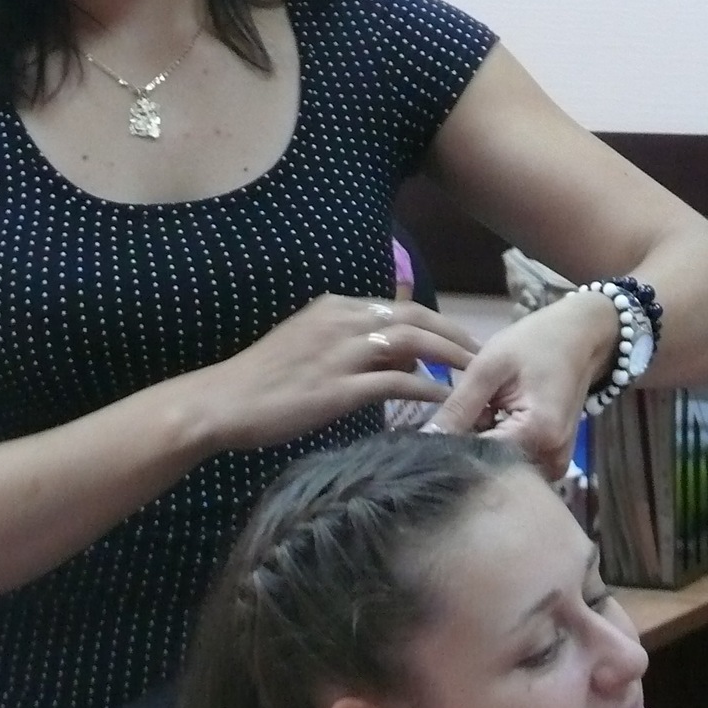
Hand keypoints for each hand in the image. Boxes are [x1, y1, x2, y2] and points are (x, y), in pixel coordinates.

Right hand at [196, 295, 476, 453]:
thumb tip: (401, 356)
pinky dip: (426, 390)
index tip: (460, 339)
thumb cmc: (262, 379)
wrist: (223, 400)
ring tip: (477, 375)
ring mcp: (341, 354)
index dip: (437, 323)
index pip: (400, 307)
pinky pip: (396, 385)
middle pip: (417, 319)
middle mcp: (342, 321)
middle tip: (484, 354)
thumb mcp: (308, 343)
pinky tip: (446, 401)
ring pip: (413, 346)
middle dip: (454, 335)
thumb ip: (352, 341)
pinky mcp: (339, 389)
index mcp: (335, 307)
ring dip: (451, 358)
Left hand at [424, 291, 617, 477]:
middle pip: (492, 469)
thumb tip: (425, 440)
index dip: (449, 448)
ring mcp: (556, 464)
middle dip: (464, 451)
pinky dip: (496, 448)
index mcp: (538, 436)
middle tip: (445, 423)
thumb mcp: (490, 367)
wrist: (580, 336)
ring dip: (480, 450)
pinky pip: (515, 463)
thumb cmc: (535, 343)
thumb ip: (459, 407)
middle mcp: (552, 461)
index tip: (425, 435)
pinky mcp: (553, 460)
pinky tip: (486, 426)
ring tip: (468, 421)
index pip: (479, 459)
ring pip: (501, 469)